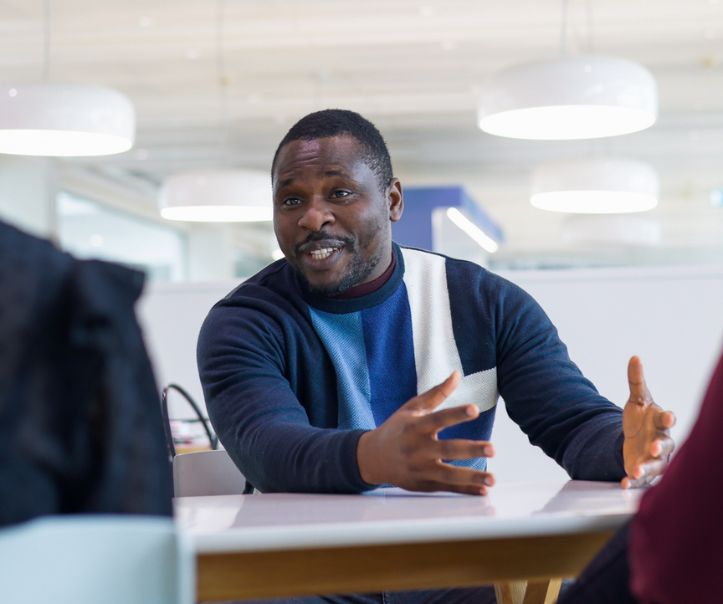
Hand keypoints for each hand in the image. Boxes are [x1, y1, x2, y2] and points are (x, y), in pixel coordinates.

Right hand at [356, 371, 494, 494]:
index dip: (456, 414)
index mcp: (415, 427)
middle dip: (470, 449)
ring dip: (472, 477)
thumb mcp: (412, 408)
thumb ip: (437, 393)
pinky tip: (483, 491)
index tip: (475, 409)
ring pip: (449, 475)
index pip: (438, 419)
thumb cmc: (397, 428)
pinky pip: (447, 489)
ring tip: (493, 479)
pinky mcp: (423, 484)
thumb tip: (457, 374)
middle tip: (493, 448)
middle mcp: (417, 449)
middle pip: (447, 450)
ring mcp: (420, 469)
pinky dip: (466, 491)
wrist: (372, 458)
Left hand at [621, 356, 675, 488]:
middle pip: (665, 446)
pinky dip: (632, 482)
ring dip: (646, 468)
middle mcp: (661, 442)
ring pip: (655, 466)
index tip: (668, 416)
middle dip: (660, 448)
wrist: (635, 439)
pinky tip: (623, 483)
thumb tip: (635, 357)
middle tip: (654, 449)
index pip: (668, 419)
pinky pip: (640, 479)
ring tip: (635, 471)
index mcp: (661, 422)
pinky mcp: (644, 471)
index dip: (669, 417)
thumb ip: (636, 380)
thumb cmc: (641, 418)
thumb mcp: (636, 400)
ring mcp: (654, 459)